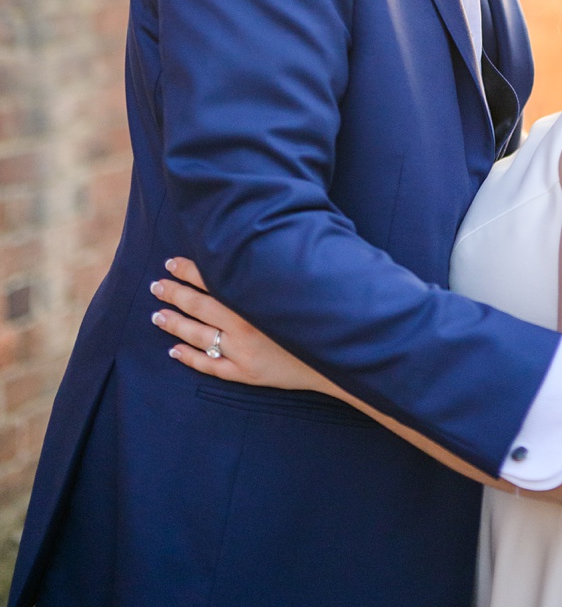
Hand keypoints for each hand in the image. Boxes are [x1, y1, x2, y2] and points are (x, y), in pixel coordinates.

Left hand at [151, 257, 332, 393]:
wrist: (342, 358)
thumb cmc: (328, 314)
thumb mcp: (307, 288)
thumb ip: (280, 274)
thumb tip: (266, 248)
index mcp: (258, 303)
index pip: (214, 281)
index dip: (191, 271)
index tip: (172, 263)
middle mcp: (246, 327)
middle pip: (200, 307)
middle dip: (175, 294)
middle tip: (156, 285)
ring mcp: (243, 353)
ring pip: (198, 336)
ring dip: (175, 324)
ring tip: (157, 315)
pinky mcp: (246, 374)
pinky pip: (209, 366)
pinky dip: (189, 358)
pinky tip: (173, 351)